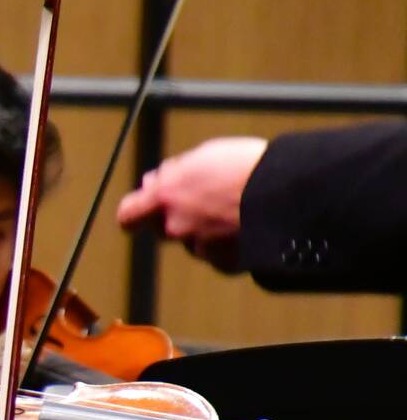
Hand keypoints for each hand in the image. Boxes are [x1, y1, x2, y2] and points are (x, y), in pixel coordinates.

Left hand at [115, 136, 267, 271]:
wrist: (290, 193)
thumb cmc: (247, 167)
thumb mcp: (202, 156)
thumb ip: (172, 173)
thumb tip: (155, 180)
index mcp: (165, 199)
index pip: (129, 215)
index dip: (136, 211)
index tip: (142, 207)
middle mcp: (176, 227)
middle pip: (162, 227)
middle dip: (175, 215)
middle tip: (201, 197)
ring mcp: (201, 248)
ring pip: (193, 240)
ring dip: (204, 229)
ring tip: (234, 207)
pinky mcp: (225, 263)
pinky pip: (218, 254)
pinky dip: (226, 244)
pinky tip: (245, 226)